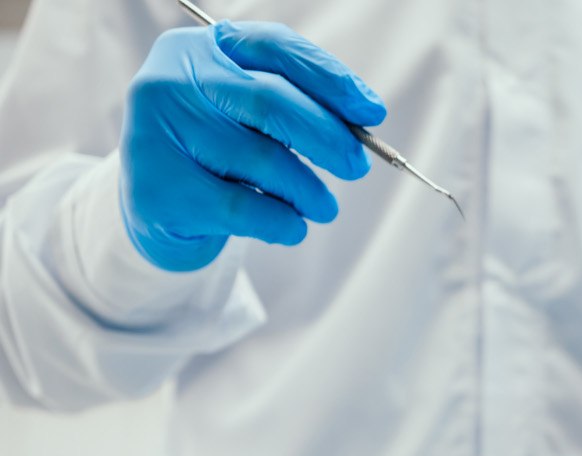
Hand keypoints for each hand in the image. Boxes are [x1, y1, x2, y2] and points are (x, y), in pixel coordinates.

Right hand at [119, 21, 385, 271]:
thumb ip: (296, 103)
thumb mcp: (246, 114)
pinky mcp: (159, 190)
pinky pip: (244, 208)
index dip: (330, 78)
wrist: (156, 208)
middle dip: (328, 137)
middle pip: (271, 102)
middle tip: (356, 167)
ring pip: (263, 160)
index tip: (372, 112)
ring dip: (309, 190)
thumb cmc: (217, 151)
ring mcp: (156, 134)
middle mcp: (169, 82)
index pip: (274, 48)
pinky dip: (283, 222)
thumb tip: (365, 117)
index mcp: (197, 49)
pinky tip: (292, 227)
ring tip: (324, 207)